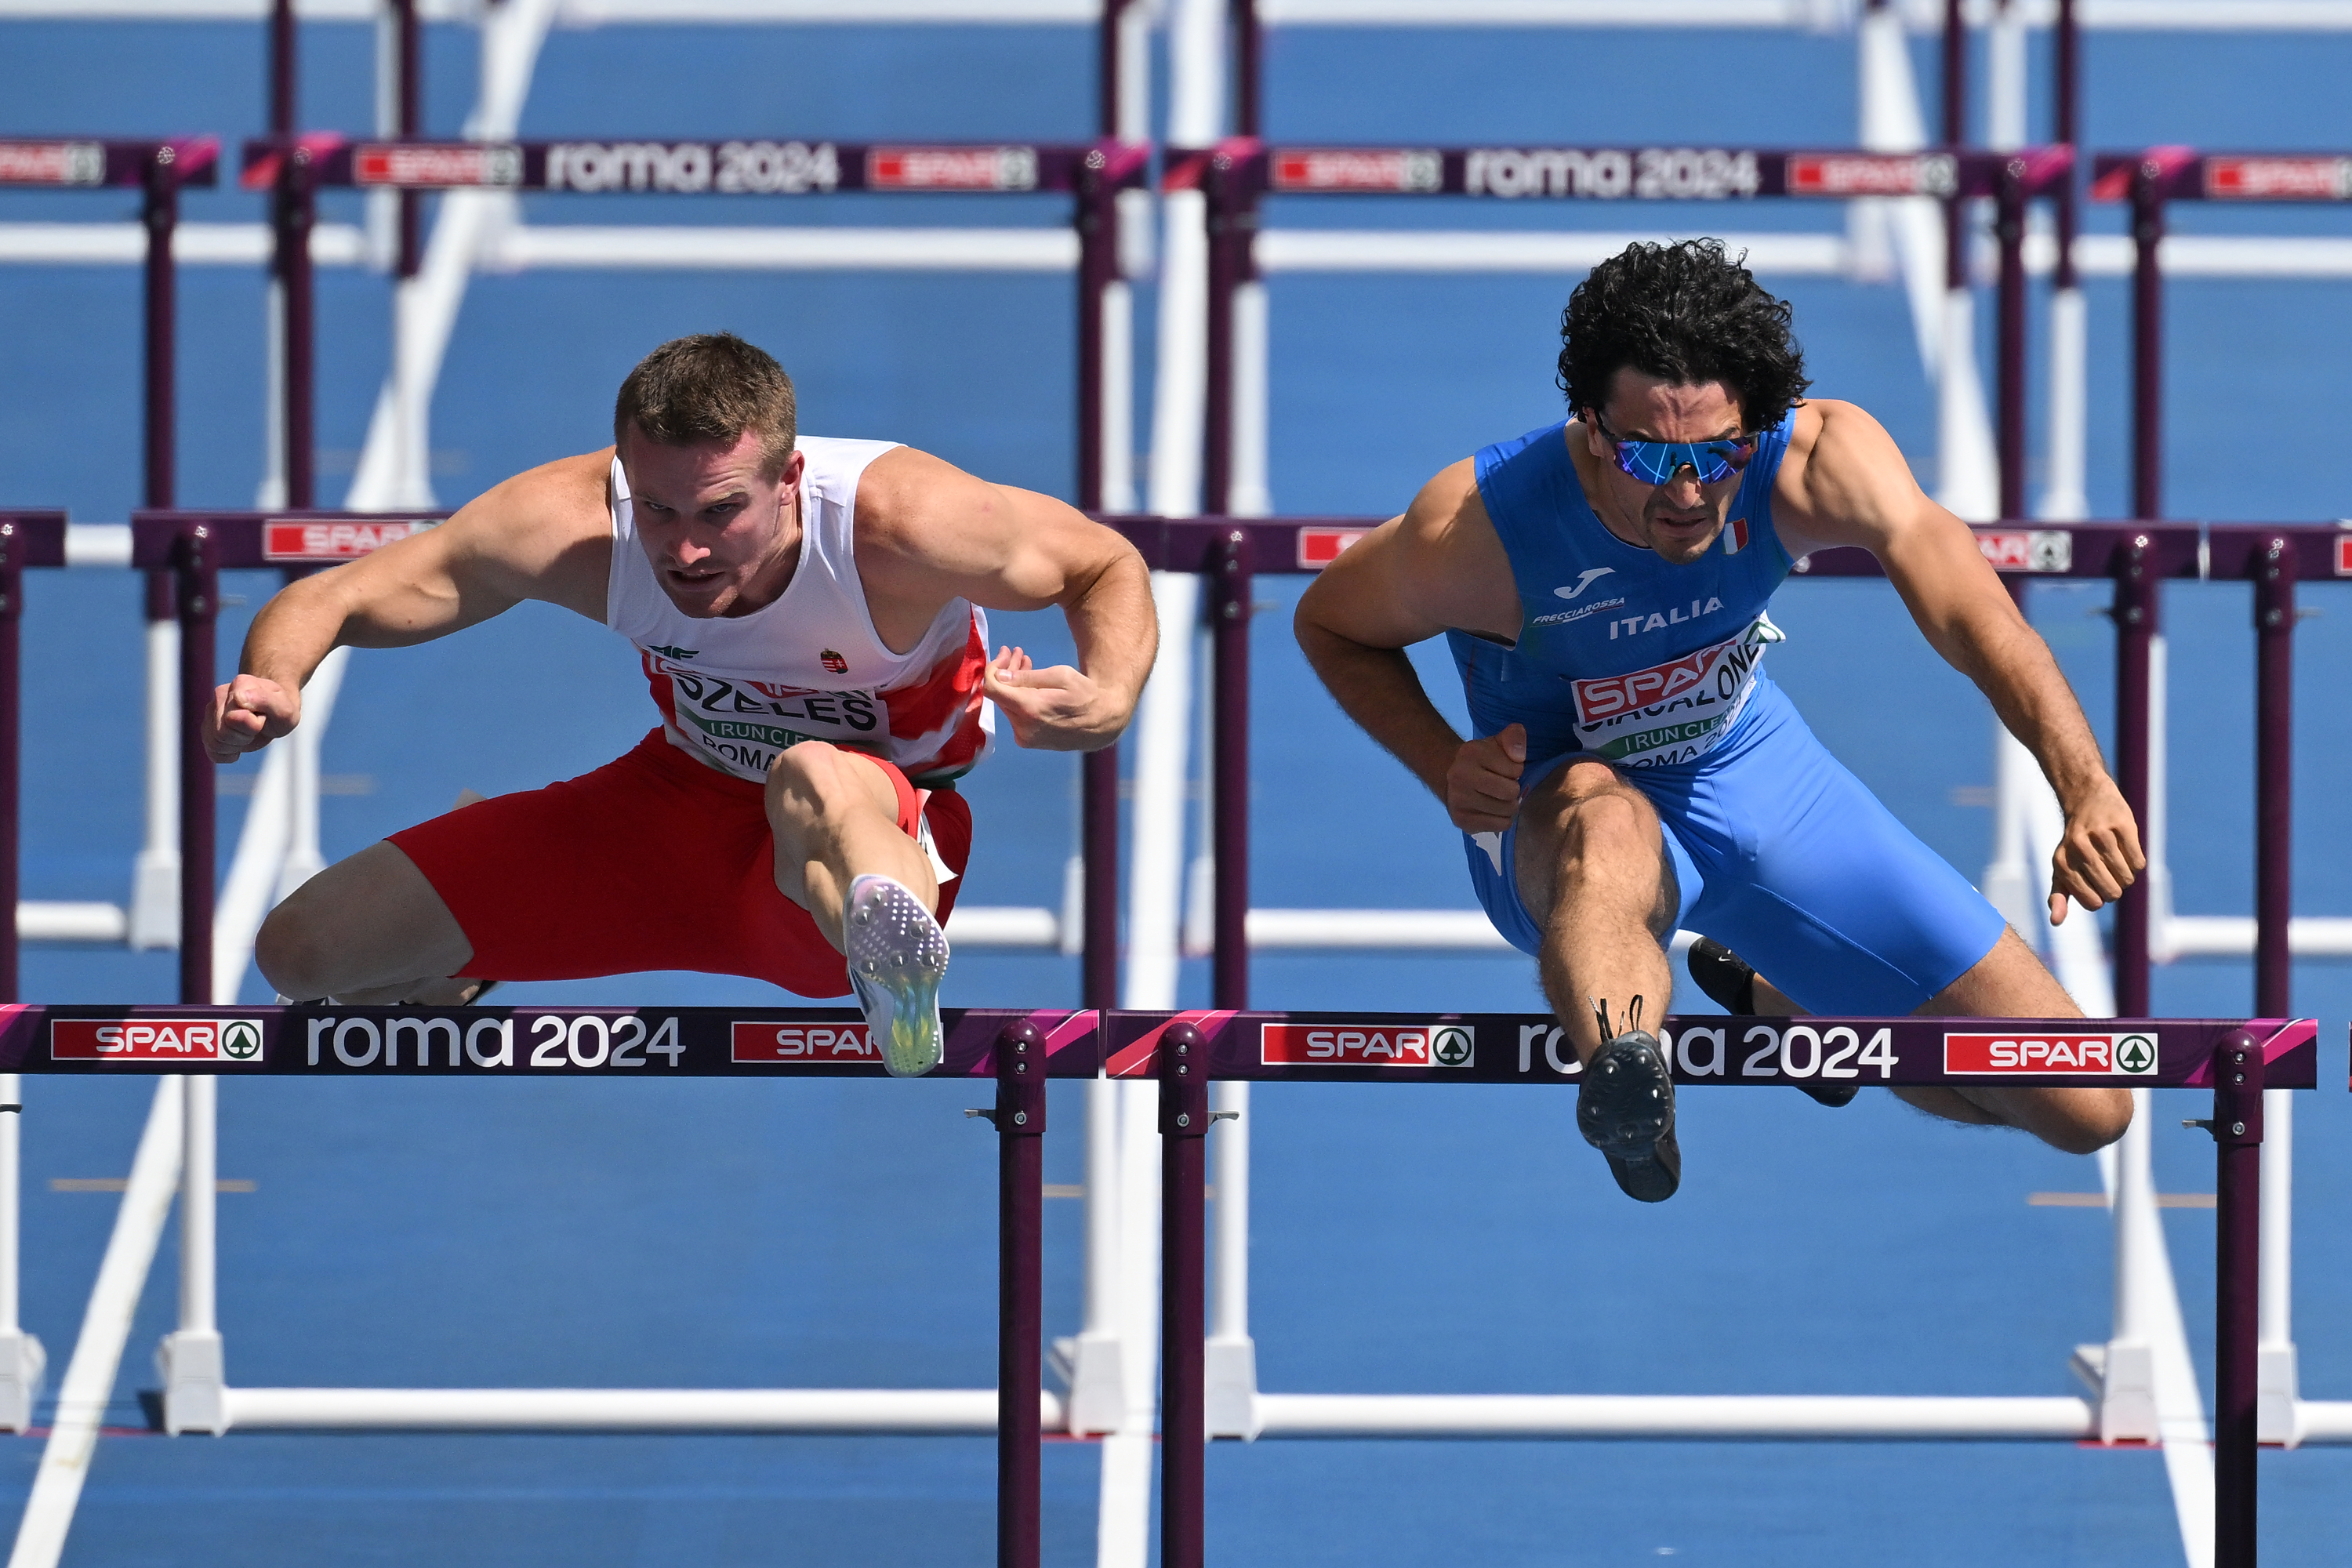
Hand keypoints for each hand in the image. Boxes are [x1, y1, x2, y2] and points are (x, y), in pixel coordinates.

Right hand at [206, 674, 299, 763]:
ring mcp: (211, 710)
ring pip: (214, 742)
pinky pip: (212, 751)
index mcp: (241, 684)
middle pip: (221, 733)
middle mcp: (220, 694)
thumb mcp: (285, 709)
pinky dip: (227, 753)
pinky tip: (238, 744)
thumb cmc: (281, 709)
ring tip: (249, 733)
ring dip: (236, 745)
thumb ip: (265, 700)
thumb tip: (239, 698)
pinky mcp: (208, 727)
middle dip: (244, 737)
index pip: (233, 717)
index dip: (254, 725)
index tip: (264, 717)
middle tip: (258, 727)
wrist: (276, 712)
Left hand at [983, 645, 1113, 750]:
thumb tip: (999, 676)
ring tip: (1025, 663)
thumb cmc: (1086, 694)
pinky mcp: (1029, 742)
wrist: (1104, 722)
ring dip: (1013, 684)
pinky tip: (1030, 684)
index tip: (1005, 654)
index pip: (992, 688)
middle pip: (1001, 695)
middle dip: (1006, 671)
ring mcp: (1025, 737)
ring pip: (1008, 704)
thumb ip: (1028, 677)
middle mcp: (1023, 727)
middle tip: (1018, 652)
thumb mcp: (1061, 675)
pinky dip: (1019, 698)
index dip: (993, 668)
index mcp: (1029, 709)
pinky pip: (1016, 715)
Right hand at [1445, 723, 1524, 833]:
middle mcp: (1460, 777)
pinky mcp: (1462, 822)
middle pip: (1510, 793)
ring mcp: (1458, 801)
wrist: (1450, 777)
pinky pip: (1500, 825)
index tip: (1504, 768)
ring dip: (1508, 806)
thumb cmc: (1482, 760)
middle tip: (1502, 785)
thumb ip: (1513, 737)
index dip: (1515, 769)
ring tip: (1498, 797)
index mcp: (1470, 753)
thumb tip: (1519, 756)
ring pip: (1507, 812)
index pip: (1515, 770)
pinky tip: (1492, 810)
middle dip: (1512, 789)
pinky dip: (1502, 819)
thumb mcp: (1498, 742)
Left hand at [2049, 777, 2145, 924]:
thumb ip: (2059, 896)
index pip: (2093, 903)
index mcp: (2062, 863)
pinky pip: (2139, 862)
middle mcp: (2078, 848)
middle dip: (2115, 888)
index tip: (2095, 885)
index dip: (2100, 898)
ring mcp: (2101, 835)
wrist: (2088, 800)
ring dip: (2126, 875)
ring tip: (2116, 859)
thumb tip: (2056, 922)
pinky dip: (2136, 862)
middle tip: (2108, 872)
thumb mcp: (2062, 868)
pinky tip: (2125, 849)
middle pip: (2113, 892)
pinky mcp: (2122, 825)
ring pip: (2127, 878)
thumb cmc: (2076, 843)